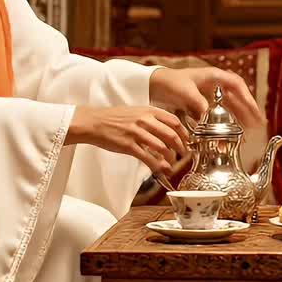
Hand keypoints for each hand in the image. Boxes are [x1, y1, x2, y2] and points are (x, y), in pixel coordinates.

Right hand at [66, 105, 189, 175]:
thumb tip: (167, 128)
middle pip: (171, 135)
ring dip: (170, 158)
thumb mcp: (137, 111)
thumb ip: (152, 118)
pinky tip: (162, 170)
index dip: (184, 133)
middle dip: (180, 147)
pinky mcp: (128, 145)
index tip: (187, 141)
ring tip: (171, 164)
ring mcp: (136, 133)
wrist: (95, 122)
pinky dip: (157, 166)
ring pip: (161, 147)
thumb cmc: (115, 117)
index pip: (174, 121)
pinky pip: (147, 157)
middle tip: (183, 154)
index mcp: (149, 111)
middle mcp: (145, 120)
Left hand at [149, 67, 264, 128]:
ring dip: (239, 117)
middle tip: (257, 124)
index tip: (254, 110)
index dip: (247, 98)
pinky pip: (220, 112)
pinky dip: (226, 121)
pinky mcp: (204, 103)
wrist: (154, 85)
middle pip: (237, 96)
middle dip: (247, 110)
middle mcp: (215, 84)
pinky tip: (231, 131)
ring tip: (249, 130)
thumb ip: (197, 102)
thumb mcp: (184, 91)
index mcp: (214, 76)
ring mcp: (210, 93)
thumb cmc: (169, 82)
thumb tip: (208, 115)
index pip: (237, 85)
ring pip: (230, 105)